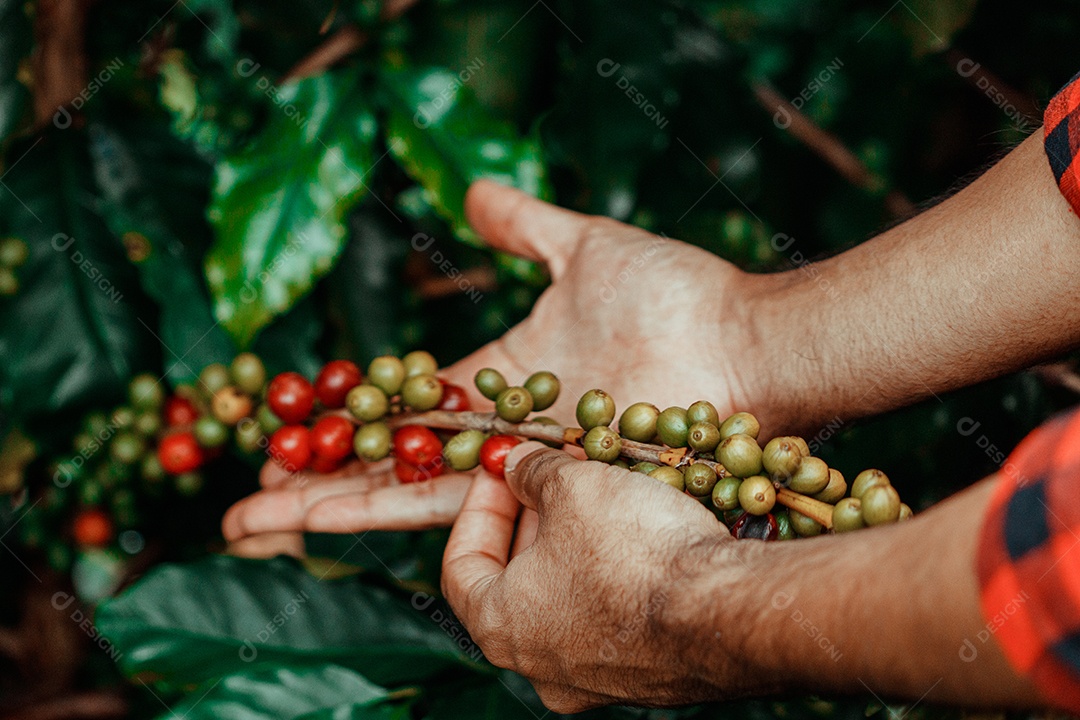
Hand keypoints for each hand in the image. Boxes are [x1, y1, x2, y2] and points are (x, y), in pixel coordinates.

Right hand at [223, 180, 758, 542]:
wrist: (740, 344)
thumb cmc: (674, 296)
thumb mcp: (584, 246)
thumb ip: (526, 226)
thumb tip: (471, 195)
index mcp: (503, 378)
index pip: (406, 406)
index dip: (348, 420)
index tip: (291, 430)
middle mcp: (500, 433)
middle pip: (391, 462)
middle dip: (316, 481)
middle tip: (243, 499)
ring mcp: (517, 465)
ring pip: (405, 493)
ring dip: (327, 505)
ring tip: (252, 520)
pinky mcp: (539, 488)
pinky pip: (449, 507)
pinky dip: (383, 515)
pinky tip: (320, 524)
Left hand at [440, 441, 758, 711]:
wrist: (728, 611)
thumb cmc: (632, 547)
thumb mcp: (573, 486)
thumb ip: (533, 473)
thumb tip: (517, 465)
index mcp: (501, 628)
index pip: (460, 565)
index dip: (477, 508)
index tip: (499, 472)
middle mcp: (540, 669)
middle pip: (514, 585)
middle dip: (530, 524)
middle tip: (551, 479)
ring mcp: (595, 683)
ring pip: (567, 603)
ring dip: (573, 548)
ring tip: (600, 499)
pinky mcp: (646, 682)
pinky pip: (615, 623)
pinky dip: (613, 579)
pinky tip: (640, 537)